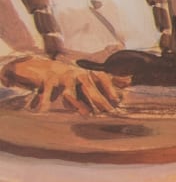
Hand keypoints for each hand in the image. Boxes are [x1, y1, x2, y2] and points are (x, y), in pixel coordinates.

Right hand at [4, 55, 127, 112]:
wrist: (45, 68)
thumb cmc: (72, 78)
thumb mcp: (90, 79)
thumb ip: (108, 80)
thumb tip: (128, 80)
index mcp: (88, 74)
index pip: (102, 78)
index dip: (110, 88)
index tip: (118, 99)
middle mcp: (77, 74)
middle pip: (88, 87)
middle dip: (98, 99)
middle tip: (107, 110)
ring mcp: (62, 77)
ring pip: (70, 92)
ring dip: (77, 103)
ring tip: (85, 113)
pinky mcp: (47, 81)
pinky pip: (47, 92)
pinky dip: (44, 100)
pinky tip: (41, 109)